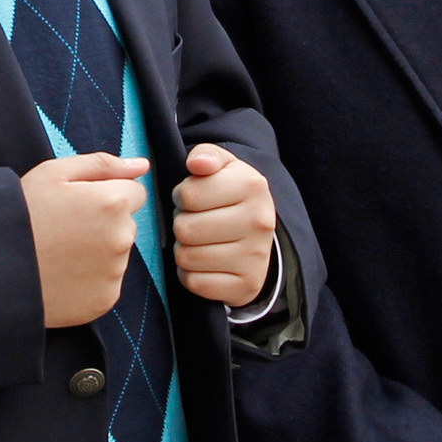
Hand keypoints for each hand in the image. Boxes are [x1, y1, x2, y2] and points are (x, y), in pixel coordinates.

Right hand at [20, 152, 146, 326]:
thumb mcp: (54, 173)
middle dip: (105, 223)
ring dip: (98, 251)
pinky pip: (107, 282)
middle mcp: (121, 239)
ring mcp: (114, 273)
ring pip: (117, 254)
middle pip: (127, 224)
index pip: (135, 193)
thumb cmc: (22, 213)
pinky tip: (63, 273)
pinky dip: (91, 279)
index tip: (80, 203)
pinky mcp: (104, 301)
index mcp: (112, 203)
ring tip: (61, 252)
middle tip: (66, 228)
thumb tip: (142, 165)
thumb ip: (103, 164)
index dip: (107, 194)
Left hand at [171, 143, 275, 306]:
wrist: (260, 235)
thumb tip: (197, 163)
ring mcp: (255, 257)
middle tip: (196, 221)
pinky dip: (191, 274)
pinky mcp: (247, 286)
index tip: (193, 199)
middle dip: (182, 223)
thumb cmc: (231, 195)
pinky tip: (204, 263)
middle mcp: (259, 221)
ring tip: (200, 241)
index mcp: (252, 185)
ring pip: (187, 257)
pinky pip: (195, 282)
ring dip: (184, 250)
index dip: (182, 196)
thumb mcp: (223, 166)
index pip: (188, 195)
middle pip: (185, 228)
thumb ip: (206, 155)